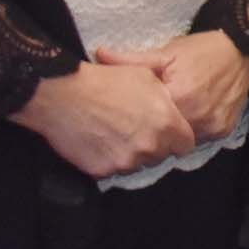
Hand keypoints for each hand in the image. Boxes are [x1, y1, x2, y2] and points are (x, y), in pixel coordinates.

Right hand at [13, 61, 197, 180]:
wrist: (64, 94)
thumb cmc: (106, 80)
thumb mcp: (146, 77)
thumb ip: (166, 100)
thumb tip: (173, 111)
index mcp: (166, 124)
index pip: (185, 145)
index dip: (175, 138)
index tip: (165, 132)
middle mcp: (150, 147)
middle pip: (160, 156)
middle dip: (153, 146)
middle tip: (134, 129)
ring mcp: (126, 162)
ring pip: (137, 164)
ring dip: (130, 154)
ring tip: (114, 133)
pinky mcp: (103, 171)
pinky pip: (112, 169)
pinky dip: (108, 159)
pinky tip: (98, 141)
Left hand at [94, 32, 248, 142]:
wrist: (242, 48)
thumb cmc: (200, 50)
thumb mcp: (165, 53)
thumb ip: (131, 59)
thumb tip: (98, 54)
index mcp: (178, 99)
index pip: (147, 121)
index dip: (139, 116)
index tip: (135, 112)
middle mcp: (197, 118)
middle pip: (166, 134)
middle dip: (157, 127)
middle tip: (152, 116)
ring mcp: (213, 126)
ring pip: (184, 139)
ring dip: (176, 131)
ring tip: (172, 115)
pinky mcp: (225, 130)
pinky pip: (203, 137)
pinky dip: (195, 129)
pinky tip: (192, 114)